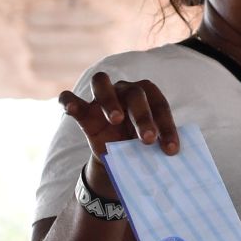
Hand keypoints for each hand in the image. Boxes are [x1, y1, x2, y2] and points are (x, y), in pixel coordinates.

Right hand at [57, 73, 179, 199]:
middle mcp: (125, 90)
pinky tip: (72, 108)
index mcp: (148, 95)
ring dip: (109, 100)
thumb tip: (169, 157)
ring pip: (101, 83)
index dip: (167, 126)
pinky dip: (69, 101)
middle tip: (149, 139)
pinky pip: (69, 98)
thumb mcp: (151, 147)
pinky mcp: (83, 111)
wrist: (119, 157)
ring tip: (115, 120)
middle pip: (134, 93)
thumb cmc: (140, 145)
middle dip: (143, 116)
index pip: (159, 104)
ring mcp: (102, 97)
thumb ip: (158, 146)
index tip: (171, 150)